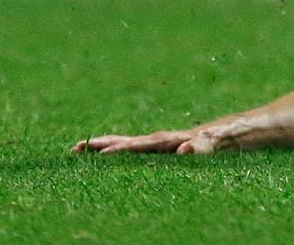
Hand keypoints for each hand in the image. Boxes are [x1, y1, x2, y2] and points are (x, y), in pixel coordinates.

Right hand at [73, 126, 217, 155]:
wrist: (216, 136)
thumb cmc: (213, 143)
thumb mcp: (209, 146)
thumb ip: (198, 148)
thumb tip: (182, 150)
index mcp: (165, 140)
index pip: (138, 146)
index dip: (120, 150)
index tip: (101, 154)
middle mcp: (154, 140)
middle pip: (123, 141)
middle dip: (100, 144)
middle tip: (76, 148)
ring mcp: (151, 144)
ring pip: (122, 144)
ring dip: (100, 146)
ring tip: (77, 150)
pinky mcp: (152, 150)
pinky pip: (127, 150)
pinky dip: (110, 150)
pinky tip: (96, 157)